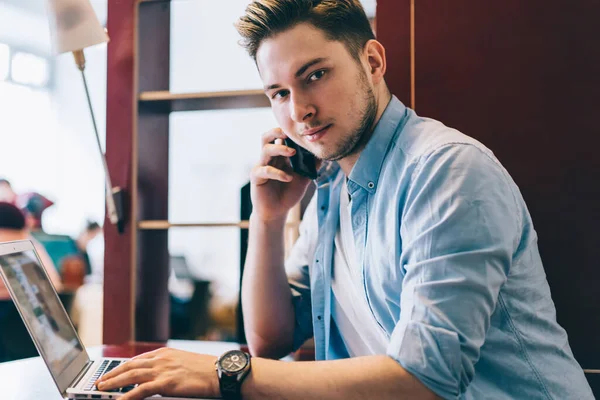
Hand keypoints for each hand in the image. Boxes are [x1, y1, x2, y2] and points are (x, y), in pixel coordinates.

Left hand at [96, 348, 220, 399]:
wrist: (220, 372)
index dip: (121, 367)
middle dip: (112, 374)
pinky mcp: (167, 382)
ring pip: (131, 376)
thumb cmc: (206, 369)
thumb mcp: (183, 363)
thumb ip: (168, 366)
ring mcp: (163, 370)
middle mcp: (161, 359)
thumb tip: (157, 376)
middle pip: (130, 366)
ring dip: (113, 382)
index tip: (111, 373)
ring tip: (101, 388)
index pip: (137, 360)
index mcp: (165, 353)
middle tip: (100, 381)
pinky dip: (127, 395)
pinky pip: (141, 390)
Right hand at [250, 128, 312, 221]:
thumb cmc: (289, 192)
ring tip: (293, 153)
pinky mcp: (256, 177)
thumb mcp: (304, 177)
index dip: (288, 131)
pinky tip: (288, 178)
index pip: (280, 137)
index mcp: (279, 155)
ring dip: (280, 149)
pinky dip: (278, 172)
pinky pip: (265, 170)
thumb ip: (311, 165)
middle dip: (277, 132)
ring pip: (266, 150)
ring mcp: (261, 166)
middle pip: (267, 137)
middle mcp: (269, 158)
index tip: (301, 130)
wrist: (278, 211)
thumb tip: (323, 152)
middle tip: (289, 134)